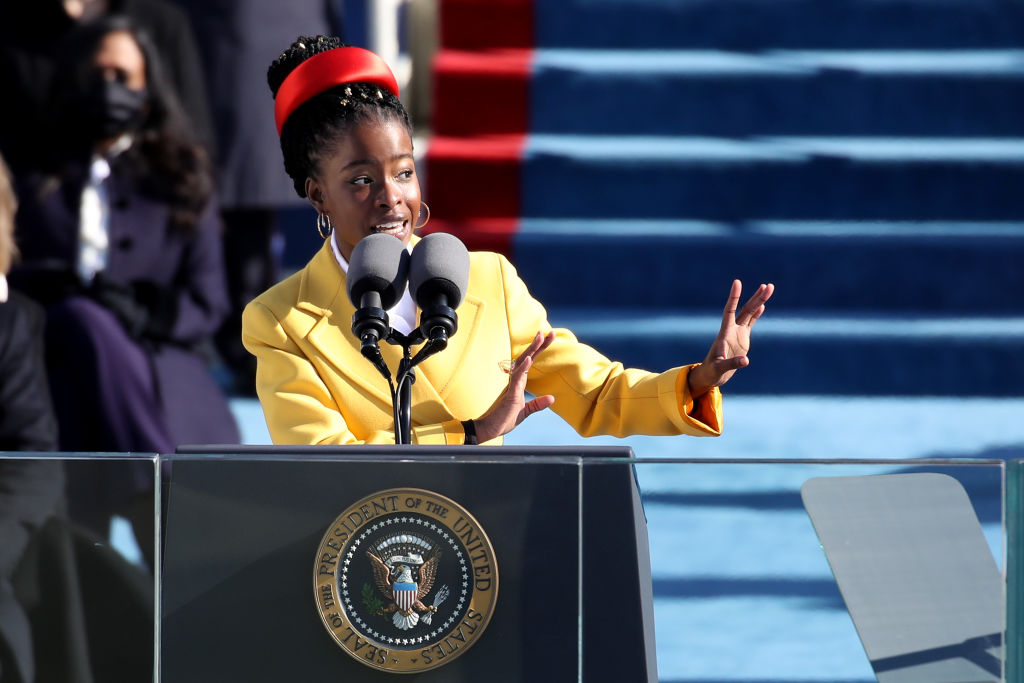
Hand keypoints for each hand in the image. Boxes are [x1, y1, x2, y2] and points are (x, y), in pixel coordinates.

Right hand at [474, 331, 556, 442]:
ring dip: (532, 350)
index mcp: (519, 383)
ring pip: (523, 363)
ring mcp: (512, 385)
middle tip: (550, 332)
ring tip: (540, 337)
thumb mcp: (525, 412)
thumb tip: (552, 398)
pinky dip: (523, 368)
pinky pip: (517, 378)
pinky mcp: (510, 394)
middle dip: (539, 345)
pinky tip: (529, 359)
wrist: (490, 429)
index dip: (540, 350)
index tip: (549, 337)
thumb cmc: (504, 419)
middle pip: (528, 358)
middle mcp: (515, 380)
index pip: (531, 362)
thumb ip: (537, 404)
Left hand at [688, 280, 773, 396]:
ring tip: (768, 288)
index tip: (737, 282)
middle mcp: (732, 329)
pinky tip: (762, 305)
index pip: (729, 310)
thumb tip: (746, 361)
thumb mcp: (720, 369)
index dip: (733, 297)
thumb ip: (732, 364)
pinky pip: (750, 323)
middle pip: (745, 309)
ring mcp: (737, 333)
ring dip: (759, 301)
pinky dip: (756, 314)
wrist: (711, 375)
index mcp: (725, 333)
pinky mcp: (742, 338)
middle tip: (767, 285)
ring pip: (749, 313)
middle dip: (756, 297)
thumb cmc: (712, 372)